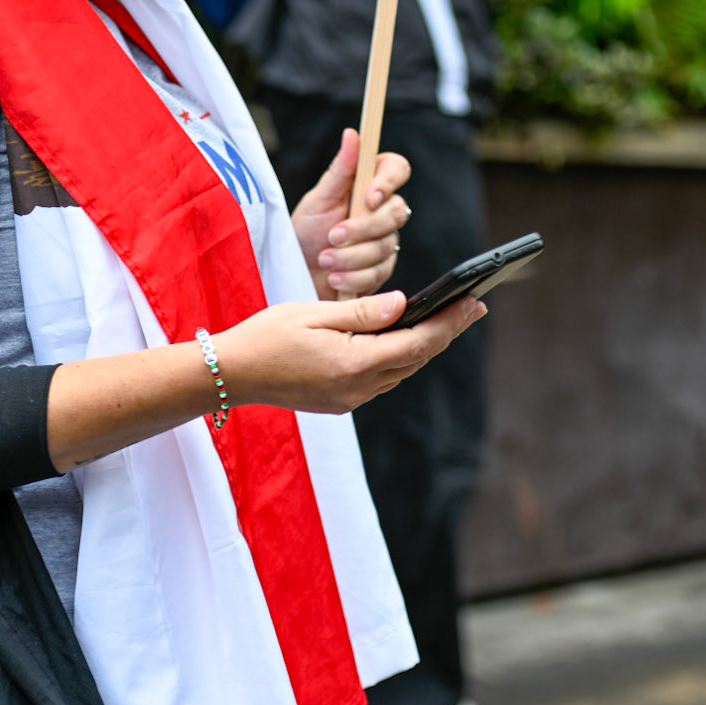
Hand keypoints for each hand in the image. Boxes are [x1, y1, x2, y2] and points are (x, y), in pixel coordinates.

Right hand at [215, 289, 485, 415]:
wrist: (231, 374)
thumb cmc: (265, 336)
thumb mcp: (314, 313)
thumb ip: (363, 312)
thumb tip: (405, 304)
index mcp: (352, 364)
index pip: (417, 341)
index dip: (449, 322)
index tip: (474, 302)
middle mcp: (357, 389)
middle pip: (416, 358)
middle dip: (446, 332)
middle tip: (474, 307)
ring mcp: (349, 400)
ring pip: (401, 371)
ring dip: (424, 346)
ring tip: (447, 320)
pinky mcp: (340, 402)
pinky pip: (382, 379)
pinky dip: (400, 358)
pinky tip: (406, 339)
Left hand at [292, 128, 410, 298]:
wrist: (298, 272)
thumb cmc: (306, 232)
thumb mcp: (318, 199)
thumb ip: (339, 170)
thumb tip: (352, 134)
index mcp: (369, 184)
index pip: (397, 169)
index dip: (389, 182)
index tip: (369, 197)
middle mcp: (382, 210)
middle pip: (396, 212)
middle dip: (362, 229)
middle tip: (332, 236)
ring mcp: (385, 240)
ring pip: (385, 246)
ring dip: (350, 256)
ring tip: (324, 260)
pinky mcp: (382, 269)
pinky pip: (379, 272)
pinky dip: (353, 277)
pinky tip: (334, 278)